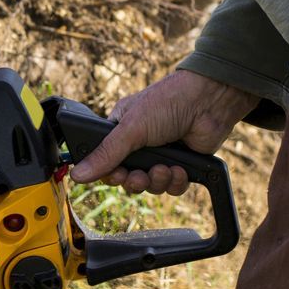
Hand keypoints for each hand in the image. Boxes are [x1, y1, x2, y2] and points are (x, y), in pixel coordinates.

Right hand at [70, 70, 259, 194]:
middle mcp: (139, 145)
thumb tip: (77, 175)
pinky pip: (172, 187)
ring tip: (164, 168)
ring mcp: (160, 155)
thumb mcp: (130, 129)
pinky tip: (179, 169)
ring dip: (156, 181)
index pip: (105, 162)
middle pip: (127, 179)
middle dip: (134, 181)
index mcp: (120, 131)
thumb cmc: (168, 102)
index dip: (109, 174)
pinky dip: (175, 183)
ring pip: (150, 185)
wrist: (210, 101)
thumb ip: (105, 154)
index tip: (115, 175)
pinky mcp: (181, 165)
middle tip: (139, 175)